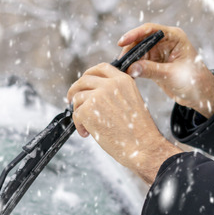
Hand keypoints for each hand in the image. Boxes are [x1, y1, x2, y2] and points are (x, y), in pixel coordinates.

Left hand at [67, 63, 181, 184]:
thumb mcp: (131, 101)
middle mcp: (110, 84)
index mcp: (123, 80)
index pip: (101, 68)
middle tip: (71, 100)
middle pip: (84, 80)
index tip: (83, 83)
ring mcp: (98, 96)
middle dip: (75, 90)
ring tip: (88, 127)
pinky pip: (75, 114)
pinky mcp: (87, 109)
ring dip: (78, 112)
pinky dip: (78, 125)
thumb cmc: (138, 131)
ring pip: (77, 98)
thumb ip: (115, 93)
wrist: (142, 146)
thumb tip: (92, 93)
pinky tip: (88, 133)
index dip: (89, 74)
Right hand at [119, 23, 213, 117]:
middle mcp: (165, 42)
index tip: (122, 42)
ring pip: (138, 53)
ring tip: (122, 72)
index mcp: (174, 37)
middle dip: (129, 51)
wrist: (200, 94)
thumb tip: (131, 68)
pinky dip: (132, 68)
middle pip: (141, 41)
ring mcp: (159, 53)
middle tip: (120, 64)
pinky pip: (139, 63)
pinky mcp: (154, 64)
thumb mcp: (172, 75)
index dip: (135, 34)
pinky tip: (127, 75)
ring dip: (129, 61)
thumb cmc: (194, 80)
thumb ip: (151, 70)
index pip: (151, 30)